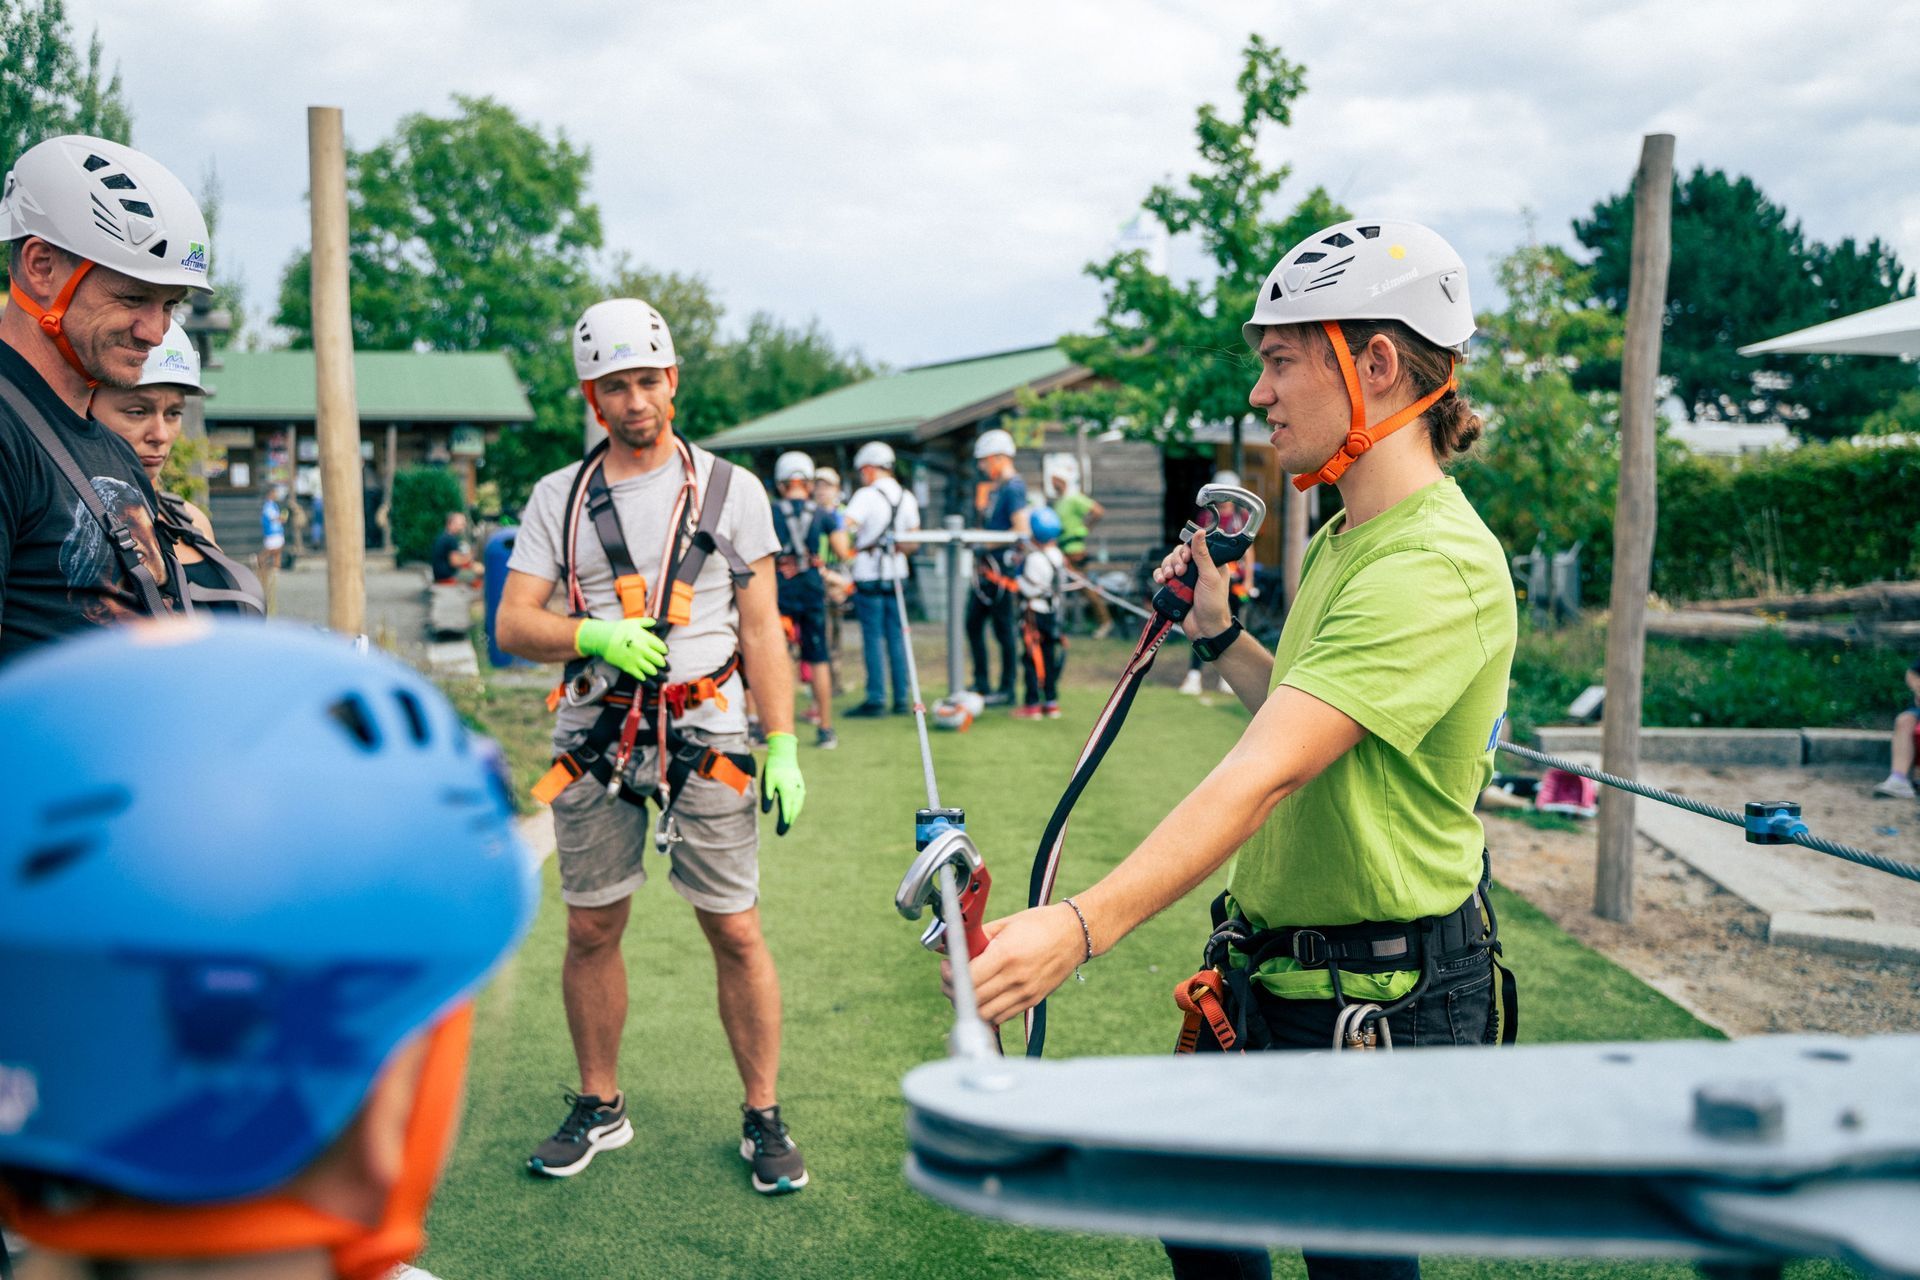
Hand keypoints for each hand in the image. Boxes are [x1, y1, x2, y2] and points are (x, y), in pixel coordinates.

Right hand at [574, 617, 669, 679]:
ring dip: (660, 675)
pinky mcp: (627, 667)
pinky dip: (648, 681)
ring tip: (664, 678)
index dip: (664, 651)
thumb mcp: (636, 622)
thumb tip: (664, 622)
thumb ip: (651, 622)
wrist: (602, 638)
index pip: (662, 647)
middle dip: (664, 665)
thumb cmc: (619, 628)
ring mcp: (635, 659)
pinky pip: (641, 677)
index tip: (664, 653)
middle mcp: (642, 649)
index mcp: (645, 638)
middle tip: (667, 668)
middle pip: (659, 660)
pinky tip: (653, 684)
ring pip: (652, 670)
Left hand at [760, 732, 804, 834]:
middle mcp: (795, 791)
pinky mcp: (800, 785)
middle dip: (788, 822)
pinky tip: (793, 810)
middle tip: (782, 832)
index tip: (780, 833)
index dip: (783, 823)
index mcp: (787, 792)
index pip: (786, 812)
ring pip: (798, 806)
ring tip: (787, 823)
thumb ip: (767, 797)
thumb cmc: (773, 767)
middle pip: (793, 811)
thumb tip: (766, 812)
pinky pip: (799, 800)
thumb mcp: (767, 782)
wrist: (784, 753)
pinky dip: (796, 807)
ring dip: (793, 815)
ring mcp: (799, 788)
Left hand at [940, 903, 1085, 1027]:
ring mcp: (1025, 992)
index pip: (967, 978)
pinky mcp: (1032, 1001)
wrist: (1075, 934)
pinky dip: (987, 1011)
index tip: (946, 968)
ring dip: (969, 1005)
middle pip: (972, 999)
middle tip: (950, 980)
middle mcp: (1015, 978)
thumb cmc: (1040, 924)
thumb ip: (978, 938)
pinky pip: (1002, 1016)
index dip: (949, 976)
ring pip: (985, 1013)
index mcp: (1006, 955)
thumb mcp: (1006, 924)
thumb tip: (951, 944)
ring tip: (966, 990)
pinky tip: (984, 997)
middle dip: (953, 992)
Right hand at [1152, 531, 1231, 638]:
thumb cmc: (1214, 605)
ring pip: (1170, 563)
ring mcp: (1185, 579)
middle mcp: (1197, 569)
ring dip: (1166, 567)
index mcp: (1211, 564)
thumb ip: (1203, 555)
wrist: (1205, 629)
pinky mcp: (1175, 588)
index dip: (1187, 548)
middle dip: (1176, 560)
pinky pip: (1163, 576)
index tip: (1186, 557)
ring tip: (1170, 577)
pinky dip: (1159, 575)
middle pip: (1180, 553)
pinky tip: (1161, 580)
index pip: (1195, 546)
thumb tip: (1200, 532)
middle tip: (1181, 572)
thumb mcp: (1210, 577)